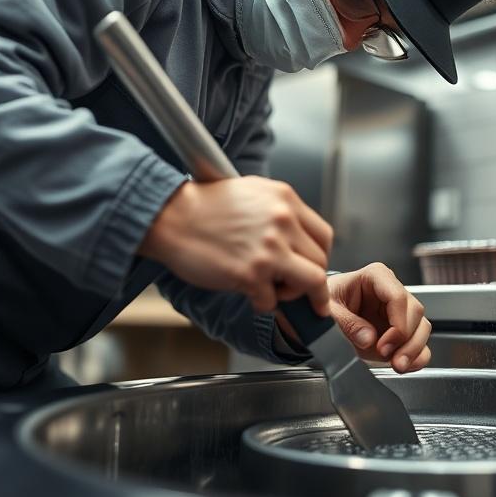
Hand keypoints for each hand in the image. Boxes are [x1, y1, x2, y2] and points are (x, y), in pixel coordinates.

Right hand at [139, 177, 332, 314]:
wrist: (170, 217)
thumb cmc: (204, 206)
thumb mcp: (252, 192)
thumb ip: (279, 212)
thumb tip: (298, 239)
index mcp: (286, 199)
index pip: (324, 235)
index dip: (320, 256)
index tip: (314, 269)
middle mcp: (283, 221)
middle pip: (320, 261)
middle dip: (309, 280)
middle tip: (291, 286)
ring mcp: (270, 248)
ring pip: (312, 282)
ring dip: (294, 294)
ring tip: (272, 291)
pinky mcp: (251, 273)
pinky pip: (274, 301)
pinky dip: (264, 304)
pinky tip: (249, 294)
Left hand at [327, 263, 431, 373]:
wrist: (320, 316)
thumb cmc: (325, 303)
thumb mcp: (328, 311)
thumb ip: (346, 323)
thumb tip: (368, 338)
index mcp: (375, 277)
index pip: (398, 296)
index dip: (397, 323)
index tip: (383, 346)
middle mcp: (391, 291)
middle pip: (415, 312)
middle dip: (406, 339)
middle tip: (388, 357)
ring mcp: (398, 311)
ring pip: (422, 327)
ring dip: (413, 350)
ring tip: (398, 365)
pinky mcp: (400, 330)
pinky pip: (419, 343)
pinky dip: (417, 356)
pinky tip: (405, 365)